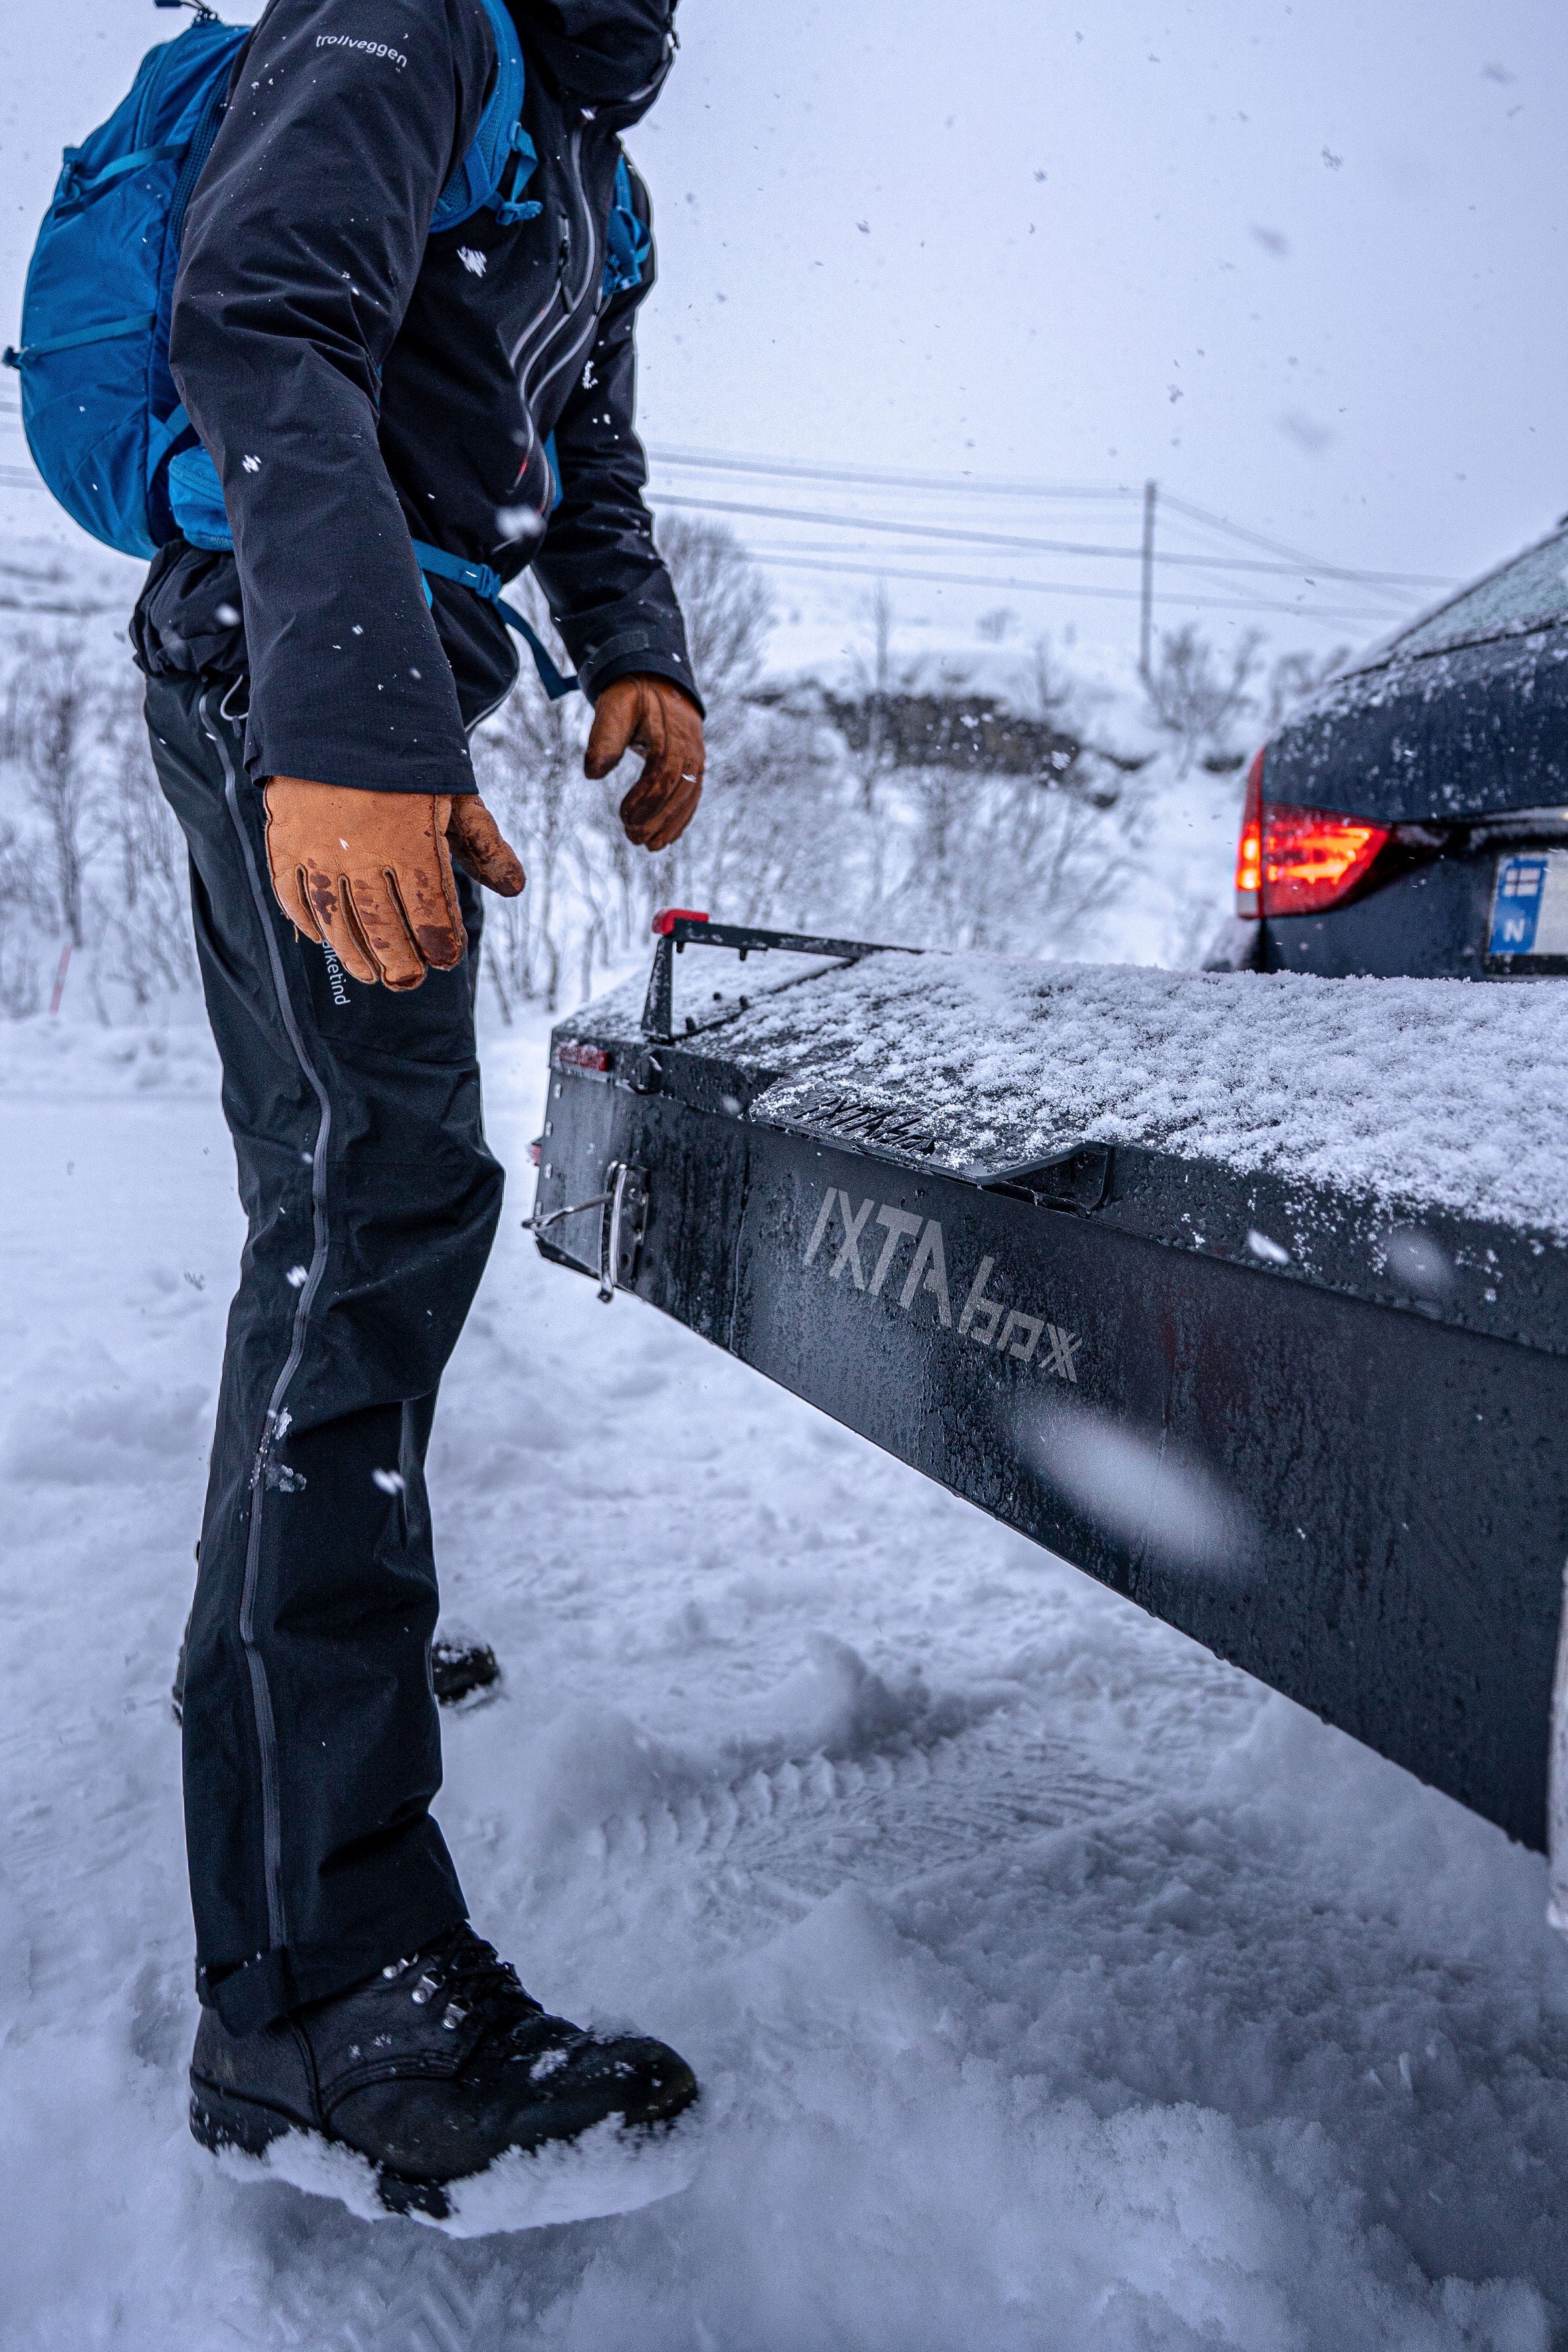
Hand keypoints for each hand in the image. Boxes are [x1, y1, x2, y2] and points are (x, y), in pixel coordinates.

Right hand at [264, 780, 523, 991]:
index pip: (430, 914)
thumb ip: (483, 842)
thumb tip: (514, 888)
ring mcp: (317, 849)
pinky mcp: (284, 839)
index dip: (442, 944)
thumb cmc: (408, 755)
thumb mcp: (454, 792)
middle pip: (382, 927)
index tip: (448, 960)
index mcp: (410, 843)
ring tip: (371, 974)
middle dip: (400, 961)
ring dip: (354, 953)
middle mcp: (361, 853)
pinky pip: (291, 895)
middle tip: (409, 980)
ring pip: (335, 921)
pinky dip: (306, 922)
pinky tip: (322, 939)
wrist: (341, 704)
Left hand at [583, 673, 704, 850]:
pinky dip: (680, 819)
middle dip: (657, 818)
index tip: (624, 816)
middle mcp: (691, 748)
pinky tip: (665, 838)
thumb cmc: (632, 695)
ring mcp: (696, 758)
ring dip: (669, 825)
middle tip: (633, 838)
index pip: (663, 772)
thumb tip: (592, 774)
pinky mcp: (694, 767)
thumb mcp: (614, 706)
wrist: (657, 681)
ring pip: (688, 798)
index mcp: (672, 733)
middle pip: (679, 790)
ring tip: (648, 846)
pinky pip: (692, 797)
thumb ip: (604, 737)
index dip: (645, 798)